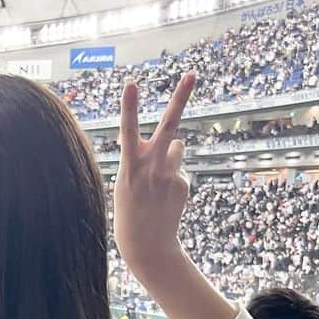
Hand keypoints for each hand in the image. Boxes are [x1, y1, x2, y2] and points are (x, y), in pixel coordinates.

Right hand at [113, 71, 194, 277]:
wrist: (147, 245)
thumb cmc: (130, 210)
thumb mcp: (126, 181)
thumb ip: (144, 156)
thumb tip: (173, 139)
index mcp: (130, 165)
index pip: (128, 130)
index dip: (129, 106)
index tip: (132, 84)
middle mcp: (152, 167)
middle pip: (169, 125)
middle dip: (181, 97)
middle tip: (192, 73)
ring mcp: (170, 175)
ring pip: (176, 147)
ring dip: (170, 154)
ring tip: (158, 180)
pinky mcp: (183, 183)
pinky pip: (179, 169)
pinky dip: (173, 178)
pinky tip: (165, 198)